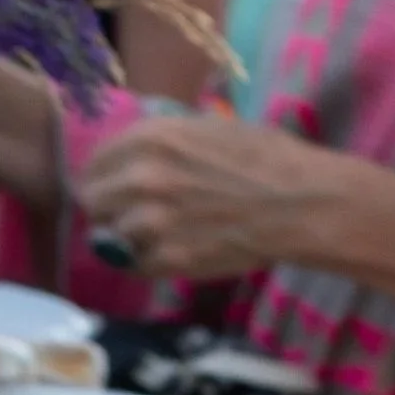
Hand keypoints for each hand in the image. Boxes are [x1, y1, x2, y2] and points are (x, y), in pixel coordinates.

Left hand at [78, 112, 338, 280]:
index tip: (115, 188)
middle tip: (132, 216)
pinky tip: (171, 254)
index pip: (95, 163)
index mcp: (151, 137)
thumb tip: (132, 156)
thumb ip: (163, 142)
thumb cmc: (265, 158)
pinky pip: (135, 266)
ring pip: (109, 238)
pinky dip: (147, 264)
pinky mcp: (167, 259)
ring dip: (127, 240)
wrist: (300, 202)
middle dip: (109, 210)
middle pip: (93, 201)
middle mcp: (142, 176)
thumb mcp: (208, 128)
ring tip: (156, 237)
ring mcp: (151, 221)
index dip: (104, 178)